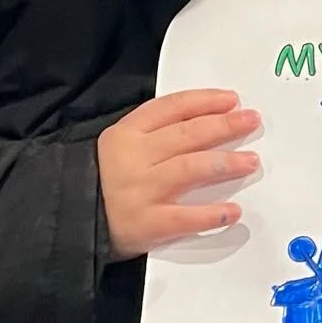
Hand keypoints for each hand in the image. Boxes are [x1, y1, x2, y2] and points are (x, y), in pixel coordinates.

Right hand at [98, 89, 261, 260]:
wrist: (70, 218)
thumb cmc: (104, 179)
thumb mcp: (121, 145)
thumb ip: (155, 133)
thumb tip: (207, 120)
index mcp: (127, 133)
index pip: (172, 108)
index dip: (205, 101)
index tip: (232, 100)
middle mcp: (134, 157)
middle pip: (187, 134)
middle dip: (224, 125)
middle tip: (251, 121)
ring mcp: (140, 190)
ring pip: (190, 168)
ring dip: (225, 163)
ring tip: (251, 161)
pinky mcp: (145, 223)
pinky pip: (185, 217)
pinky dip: (212, 214)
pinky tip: (233, 211)